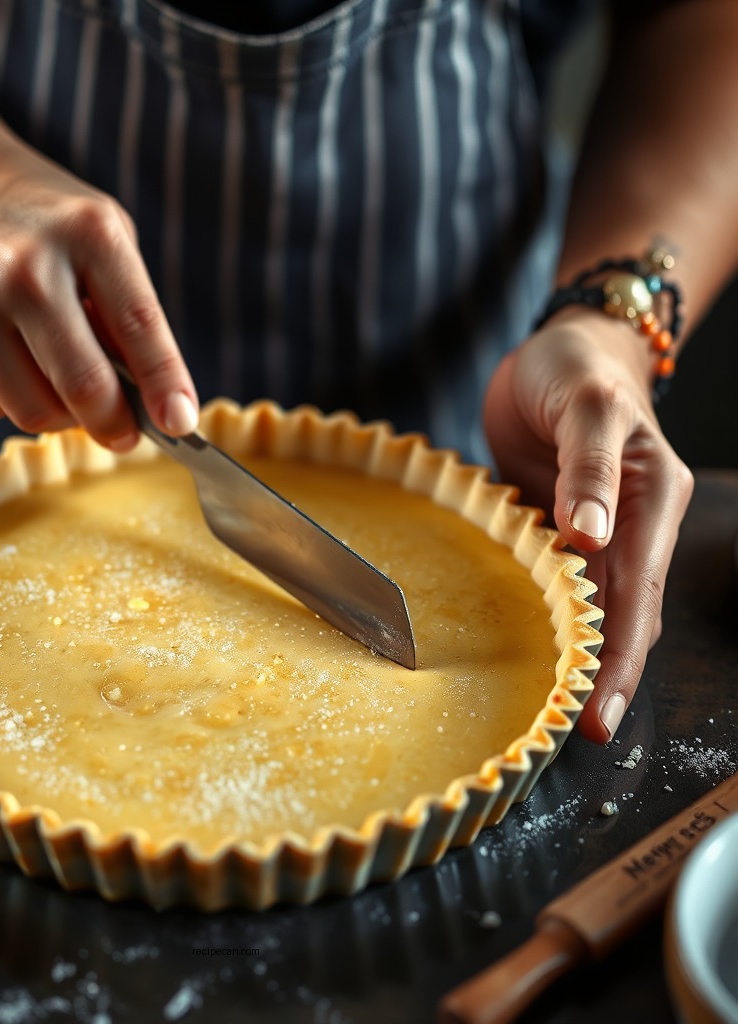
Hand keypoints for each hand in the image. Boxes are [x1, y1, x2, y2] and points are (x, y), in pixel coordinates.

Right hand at [0, 97, 197, 449]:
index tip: (180, 424)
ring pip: (36, 414)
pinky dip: (10, 396)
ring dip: (62, 412)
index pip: (139, 327)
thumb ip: (130, 312)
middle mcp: (22, 271)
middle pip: (84, 388)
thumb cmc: (40, 221)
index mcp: (85, 234)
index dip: (165, 385)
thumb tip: (151, 401)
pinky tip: (4, 352)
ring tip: (57, 371)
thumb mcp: (104, 237)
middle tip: (124, 430)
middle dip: (114, 423)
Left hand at [483, 307, 693, 742]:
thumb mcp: (586, 405)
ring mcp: (597, 530)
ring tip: (558, 705)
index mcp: (653, 499)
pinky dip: (553, 618)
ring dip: (581, 654)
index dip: (619, 655)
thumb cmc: (577, 369)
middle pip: (625, 614)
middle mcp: (631, 524)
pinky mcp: (559, 526)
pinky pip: (560, 582)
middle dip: (605, 673)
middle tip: (579, 729)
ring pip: (595, 607)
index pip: (637, 594)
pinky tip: (535, 650)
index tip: (599, 708)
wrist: (562, 350)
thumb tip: (592, 537)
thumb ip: (591, 470)